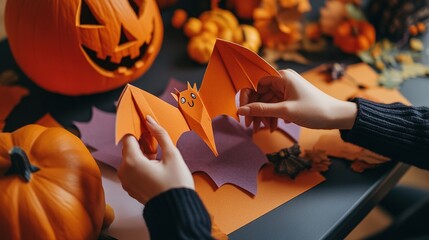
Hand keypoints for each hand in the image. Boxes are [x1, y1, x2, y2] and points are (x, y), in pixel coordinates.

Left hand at [118, 116, 193, 203]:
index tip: (148, 128)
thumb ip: (160, 135)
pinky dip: (140, 165)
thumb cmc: (176, 185)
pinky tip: (155, 166)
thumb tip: (150, 121)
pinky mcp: (130, 188)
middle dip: (141, 142)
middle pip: (128, 148)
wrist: (177, 210)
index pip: (128, 137)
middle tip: (156, 142)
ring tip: (158, 156)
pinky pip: (132, 171)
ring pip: (130, 159)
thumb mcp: (172, 155)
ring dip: (141, 154)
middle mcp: (125, 172)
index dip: (138, 130)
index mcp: (132, 162)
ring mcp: (126, 181)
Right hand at [238, 69, 356, 129]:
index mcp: (282, 76)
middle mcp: (283, 80)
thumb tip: (240, 110)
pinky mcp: (291, 98)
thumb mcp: (285, 111)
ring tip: (266, 129)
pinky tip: (275, 126)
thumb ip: (261, 110)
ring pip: (268, 102)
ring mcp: (287, 89)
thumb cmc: (314, 110)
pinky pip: (276, 105)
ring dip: (265, 116)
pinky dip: (273, 116)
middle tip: (251, 127)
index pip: (256, 83)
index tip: (242, 113)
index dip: (247, 98)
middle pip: (260, 94)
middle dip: (256, 111)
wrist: (337, 116)